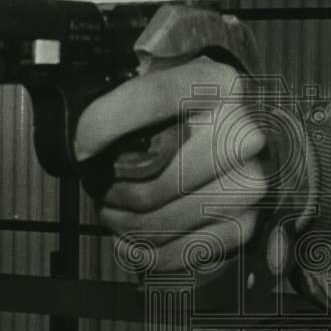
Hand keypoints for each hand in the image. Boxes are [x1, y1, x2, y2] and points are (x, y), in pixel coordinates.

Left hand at [74, 56, 268, 271]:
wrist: (242, 133)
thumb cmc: (191, 110)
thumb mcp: (164, 78)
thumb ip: (130, 88)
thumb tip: (87, 134)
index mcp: (221, 85)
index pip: (153, 99)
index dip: (105, 125)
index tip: (81, 148)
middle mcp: (243, 134)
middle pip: (151, 181)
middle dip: (110, 190)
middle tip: (100, 186)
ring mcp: (249, 184)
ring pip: (157, 221)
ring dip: (123, 223)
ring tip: (115, 210)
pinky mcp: (245, 224)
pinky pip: (176, 252)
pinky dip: (144, 252)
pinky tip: (132, 239)